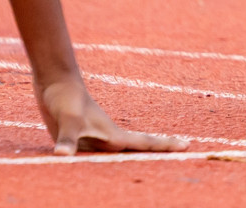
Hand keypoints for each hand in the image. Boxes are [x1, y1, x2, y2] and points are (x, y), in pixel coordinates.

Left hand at [37, 78, 188, 154]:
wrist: (57, 83)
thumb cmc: (65, 100)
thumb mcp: (67, 121)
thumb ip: (67, 140)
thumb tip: (61, 156)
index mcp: (113, 135)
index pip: (145, 143)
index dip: (166, 145)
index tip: (188, 145)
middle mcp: (110, 138)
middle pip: (140, 146)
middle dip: (161, 149)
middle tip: (185, 148)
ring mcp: (98, 138)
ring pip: (124, 151)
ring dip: (141, 154)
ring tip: (158, 157)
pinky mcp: (85, 138)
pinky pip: (105, 154)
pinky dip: (114, 158)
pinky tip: (111, 161)